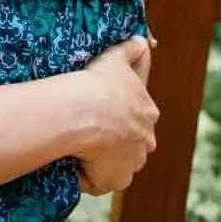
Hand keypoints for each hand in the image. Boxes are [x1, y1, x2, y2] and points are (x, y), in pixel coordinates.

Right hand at [76, 36, 158, 195]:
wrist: (85, 109)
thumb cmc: (98, 82)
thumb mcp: (116, 58)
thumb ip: (131, 49)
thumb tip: (143, 40)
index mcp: (147, 111)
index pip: (136, 117)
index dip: (117, 114)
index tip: (99, 110)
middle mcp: (146, 140)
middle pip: (129, 142)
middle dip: (113, 139)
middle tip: (87, 129)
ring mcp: (133, 162)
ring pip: (116, 162)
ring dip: (100, 157)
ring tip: (76, 144)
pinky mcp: (116, 180)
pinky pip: (99, 181)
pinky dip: (87, 175)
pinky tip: (72, 161)